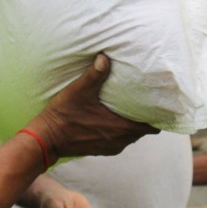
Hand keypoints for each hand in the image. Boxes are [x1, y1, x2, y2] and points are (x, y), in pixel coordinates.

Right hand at [33, 53, 155, 159]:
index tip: (159, 103)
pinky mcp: (102, 150)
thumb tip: (105, 57)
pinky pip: (120, 141)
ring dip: (133, 125)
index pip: (151, 126)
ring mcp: (111, 148)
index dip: (157, 116)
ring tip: (133, 108)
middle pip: (143, 131)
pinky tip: (115, 119)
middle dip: (146, 118)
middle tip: (146, 101)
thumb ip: (94, 74)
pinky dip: (122, 131)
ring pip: (132, 136)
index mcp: (120, 127)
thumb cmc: (63, 114)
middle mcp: (120, 141)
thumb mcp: (79, 91)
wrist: (47, 138)